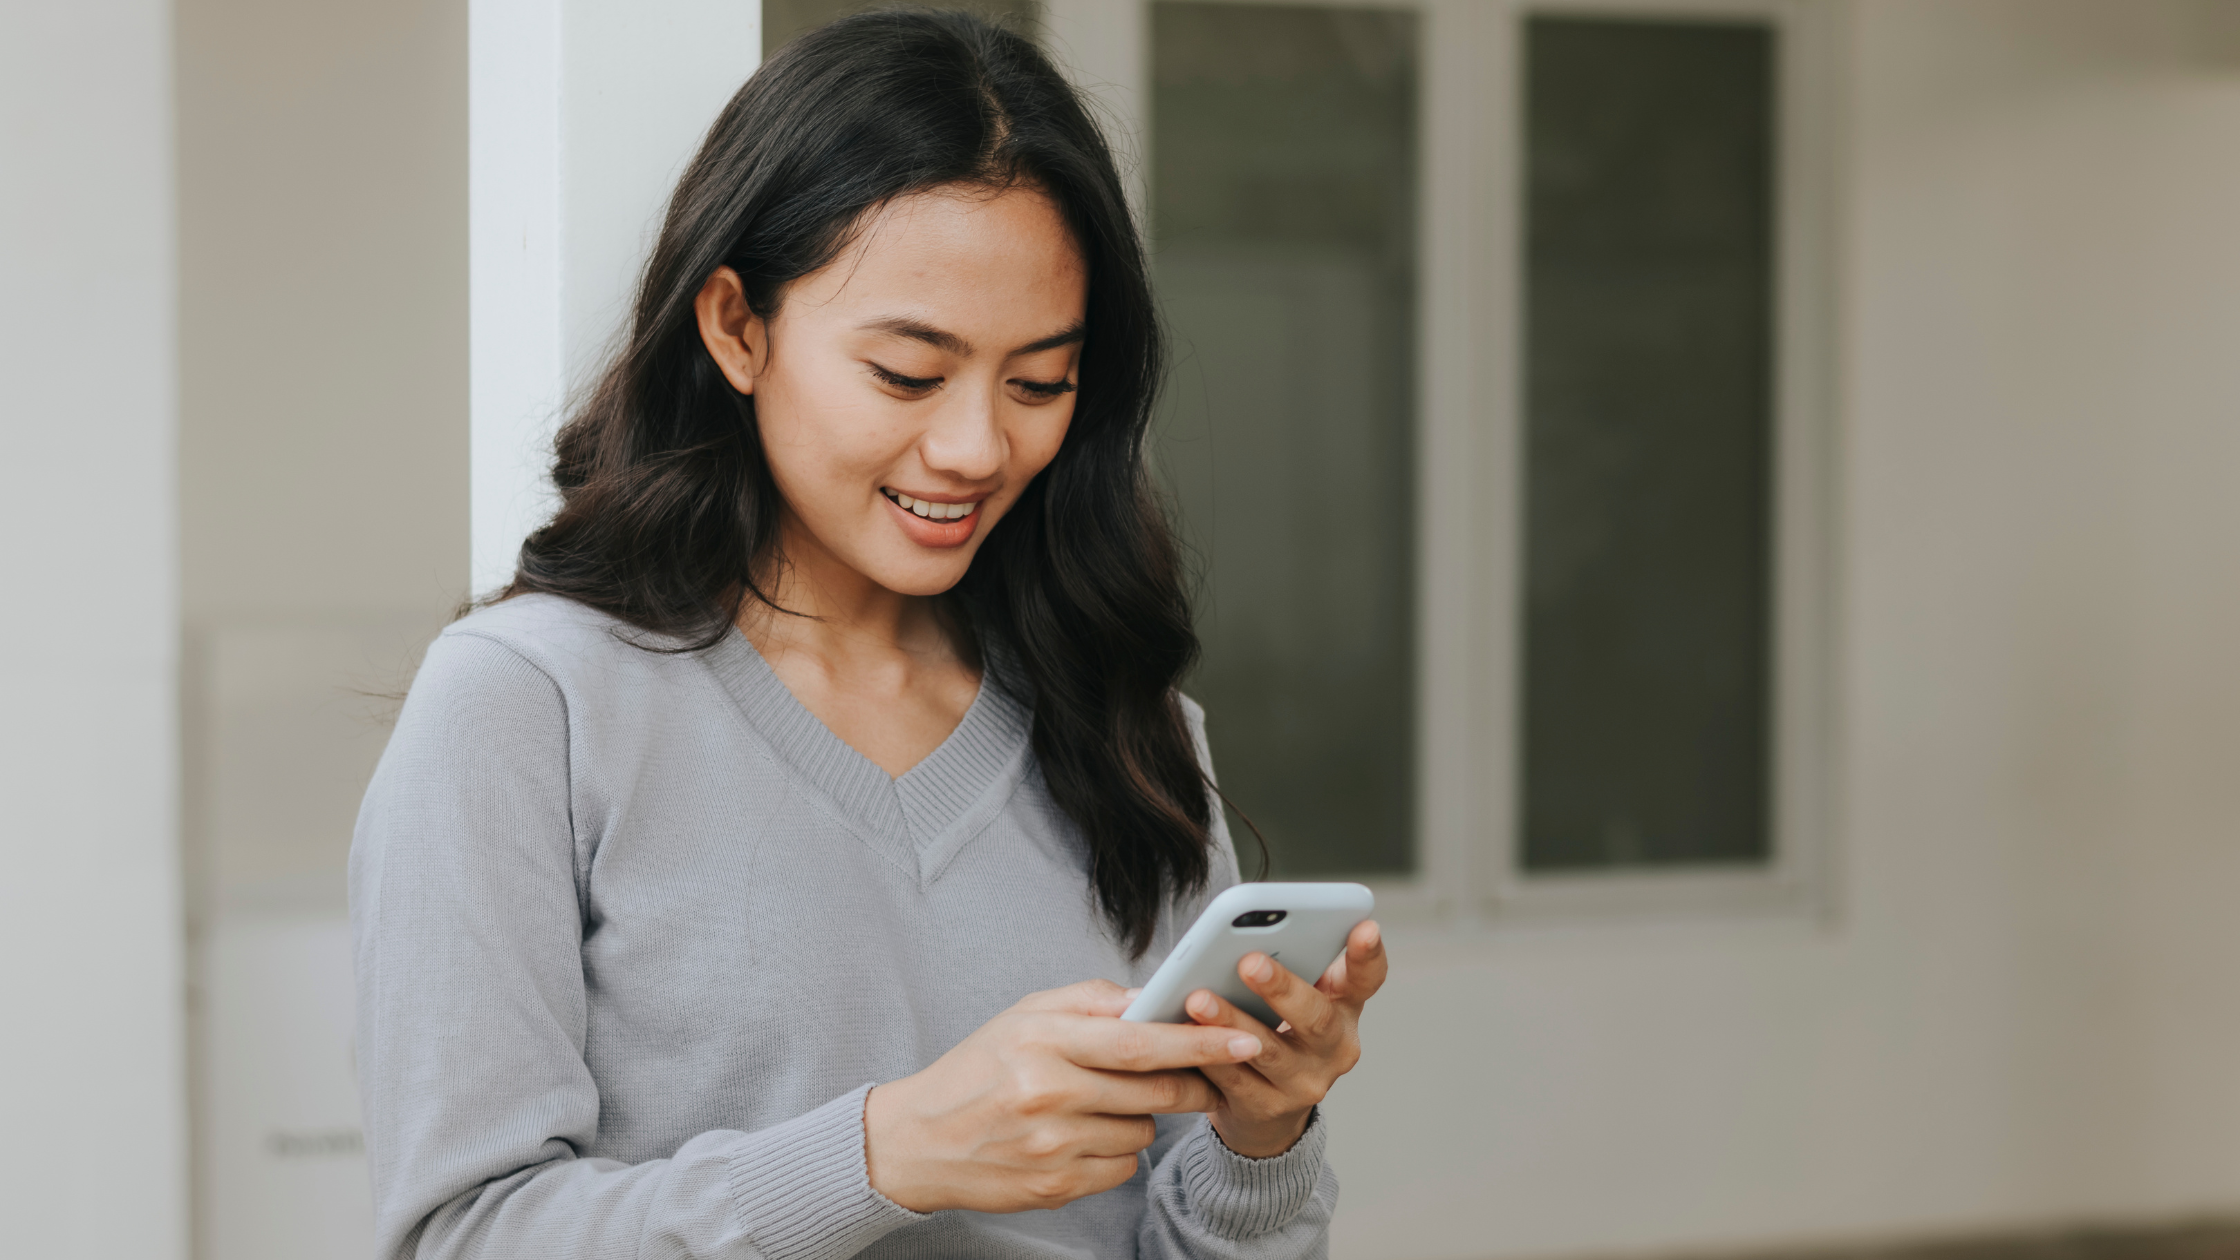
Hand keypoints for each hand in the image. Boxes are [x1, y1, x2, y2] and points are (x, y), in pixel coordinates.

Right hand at [863, 979, 1262, 1213]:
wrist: (919, 1141)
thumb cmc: (978, 1069)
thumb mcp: (1024, 1016)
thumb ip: (1091, 1000)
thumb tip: (1154, 995)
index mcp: (1043, 1040)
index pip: (1140, 1041)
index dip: (1198, 1040)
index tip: (1243, 1037)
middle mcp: (1048, 1093)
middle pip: (1154, 1092)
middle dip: (1193, 1083)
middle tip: (1207, 1075)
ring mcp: (1052, 1145)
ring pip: (1143, 1132)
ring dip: (1143, 1118)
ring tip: (1103, 1103)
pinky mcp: (1054, 1186)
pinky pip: (1122, 1167)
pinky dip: (1117, 1151)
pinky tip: (1083, 1136)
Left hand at [1185, 919, 1386, 1157]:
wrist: (1267, 1107)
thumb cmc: (1279, 1031)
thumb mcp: (1296, 999)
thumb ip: (1288, 965)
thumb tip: (1241, 931)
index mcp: (1344, 1008)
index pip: (1366, 979)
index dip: (1367, 955)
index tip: (1365, 927)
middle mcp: (1335, 1048)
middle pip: (1316, 1017)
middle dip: (1282, 988)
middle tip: (1249, 962)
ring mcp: (1305, 1083)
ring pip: (1268, 1051)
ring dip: (1231, 1022)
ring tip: (1199, 999)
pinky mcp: (1268, 1108)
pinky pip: (1234, 1080)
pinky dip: (1208, 1056)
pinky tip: (1184, 1036)